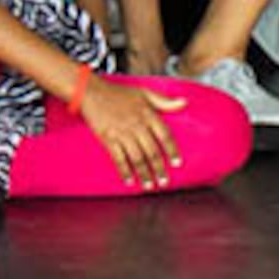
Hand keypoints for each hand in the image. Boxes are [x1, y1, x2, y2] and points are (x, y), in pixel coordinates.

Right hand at [72, 72, 188, 189]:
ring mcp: (122, 134)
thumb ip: (165, 100)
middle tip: (164, 182)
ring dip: (144, 174)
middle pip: (152, 152)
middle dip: (159, 169)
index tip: (177, 164)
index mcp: (148, 114)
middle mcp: (137, 125)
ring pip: (137, 158)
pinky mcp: (108, 140)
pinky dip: (124, 171)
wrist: (93, 92)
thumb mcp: (145, 92)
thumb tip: (185, 103)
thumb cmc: (119, 93)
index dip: (172, 151)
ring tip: (149, 186)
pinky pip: (118, 159)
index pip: (165, 136)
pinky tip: (129, 181)